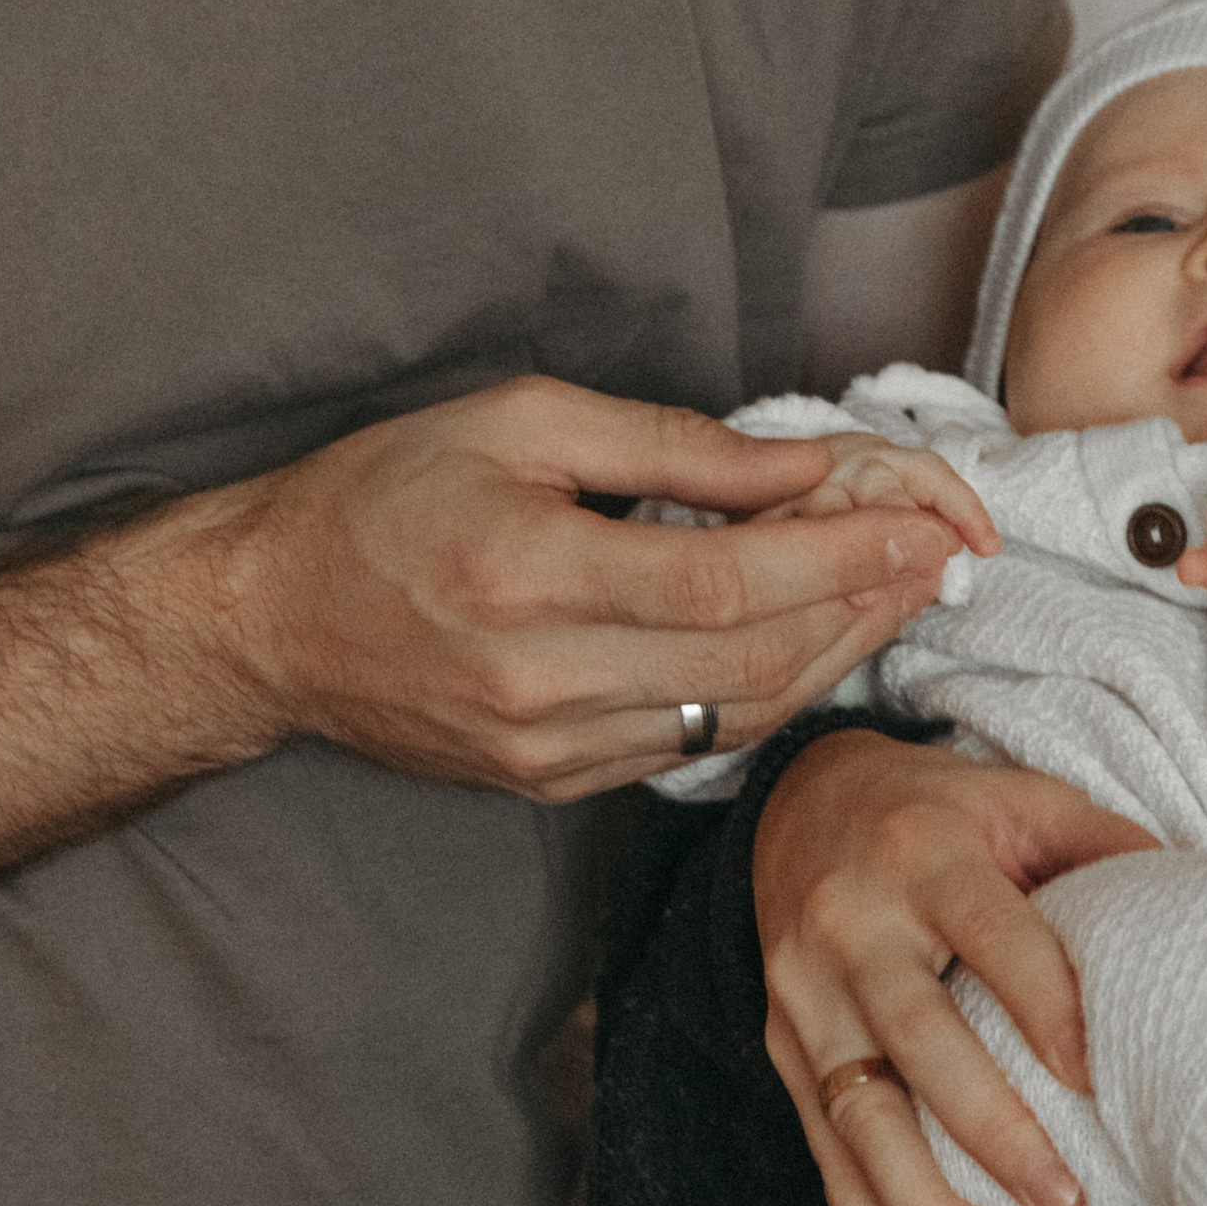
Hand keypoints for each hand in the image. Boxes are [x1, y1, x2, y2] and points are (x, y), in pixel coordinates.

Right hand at [205, 377, 962, 801]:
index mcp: (528, 578)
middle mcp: (542, 683)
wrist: (263, 621)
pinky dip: (767, 695)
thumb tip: (799, 465)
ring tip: (901, 592)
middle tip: (943, 552)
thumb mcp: (516, 422)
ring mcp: (546, 750)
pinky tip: (815, 644)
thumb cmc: (381, 497)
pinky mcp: (548, 784)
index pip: (730, 580)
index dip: (843, 555)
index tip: (925, 521)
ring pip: (736, 714)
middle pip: (751, 656)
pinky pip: (690, 745)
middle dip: (866, 603)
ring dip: (834, 655)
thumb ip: (667, 447)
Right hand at [756, 729, 1152, 1205]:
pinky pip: (822, 1158)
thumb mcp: (1021, 798)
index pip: (990, 937)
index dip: (1043, 1006)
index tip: (1097, 1077)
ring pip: (859, 1118)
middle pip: (919, 1042)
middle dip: (991, 1132)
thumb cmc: (940, 811)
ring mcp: (806, 997)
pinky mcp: (783, 1050)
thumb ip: (1103, 846)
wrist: (800, 802)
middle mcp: (852, 927)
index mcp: (925, 856)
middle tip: (1065, 1204)